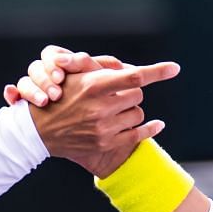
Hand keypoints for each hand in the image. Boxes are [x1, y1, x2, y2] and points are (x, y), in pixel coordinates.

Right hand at [18, 49, 180, 176]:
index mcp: (94, 85)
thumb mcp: (76, 75)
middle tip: (118, 93)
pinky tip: (156, 125)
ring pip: (138, 114)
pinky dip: (150, 128)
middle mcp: (100, 107)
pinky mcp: (105, 144)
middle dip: (131, 92)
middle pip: (137, 95)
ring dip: (131, 110)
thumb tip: (131, 69)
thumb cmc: (58, 95)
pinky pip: (138, 134)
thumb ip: (103, 67)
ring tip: (115, 110)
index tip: (174, 68)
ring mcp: (103, 128)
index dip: (157, 72)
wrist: (38, 130)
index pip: (134, 77)